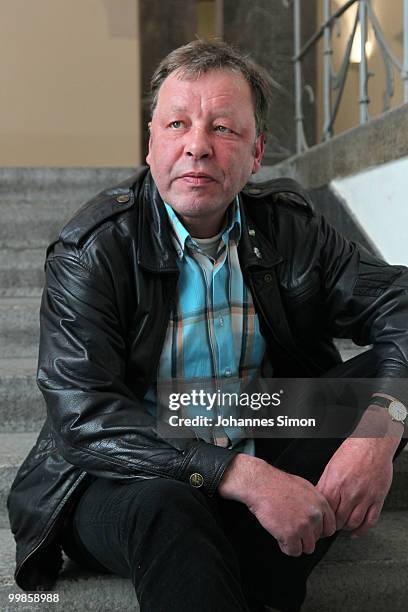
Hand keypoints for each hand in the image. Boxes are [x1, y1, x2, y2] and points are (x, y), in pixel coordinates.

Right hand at [218, 454, 335, 556]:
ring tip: (285, 531)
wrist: (261, 485)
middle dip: (304, 536)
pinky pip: (293, 551)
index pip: (330, 528)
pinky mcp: (290, 535)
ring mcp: (303, 526)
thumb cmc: (278, 484)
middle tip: (292, 527)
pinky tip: (279, 535)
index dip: (318, 531)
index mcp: (320, 503)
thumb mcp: (304, 487)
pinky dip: (285, 546)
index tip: (310, 530)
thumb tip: (318, 514)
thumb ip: (314, 503)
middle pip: (317, 539)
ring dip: (296, 542)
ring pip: (307, 548)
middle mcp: (315, 516)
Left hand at [316, 436, 394, 537]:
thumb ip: (325, 485)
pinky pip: (370, 521)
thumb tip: (318, 500)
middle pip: (338, 519)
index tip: (320, 522)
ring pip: (353, 522)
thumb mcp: (331, 467)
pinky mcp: (377, 498)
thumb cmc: (351, 452)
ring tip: (342, 527)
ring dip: (346, 528)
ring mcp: (365, 496)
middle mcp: (350, 491)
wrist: (372, 444)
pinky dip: (362, 530)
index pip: (325, 510)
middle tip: (330, 527)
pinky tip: (357, 532)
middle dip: (333, 526)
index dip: (322, 519)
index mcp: (335, 483)